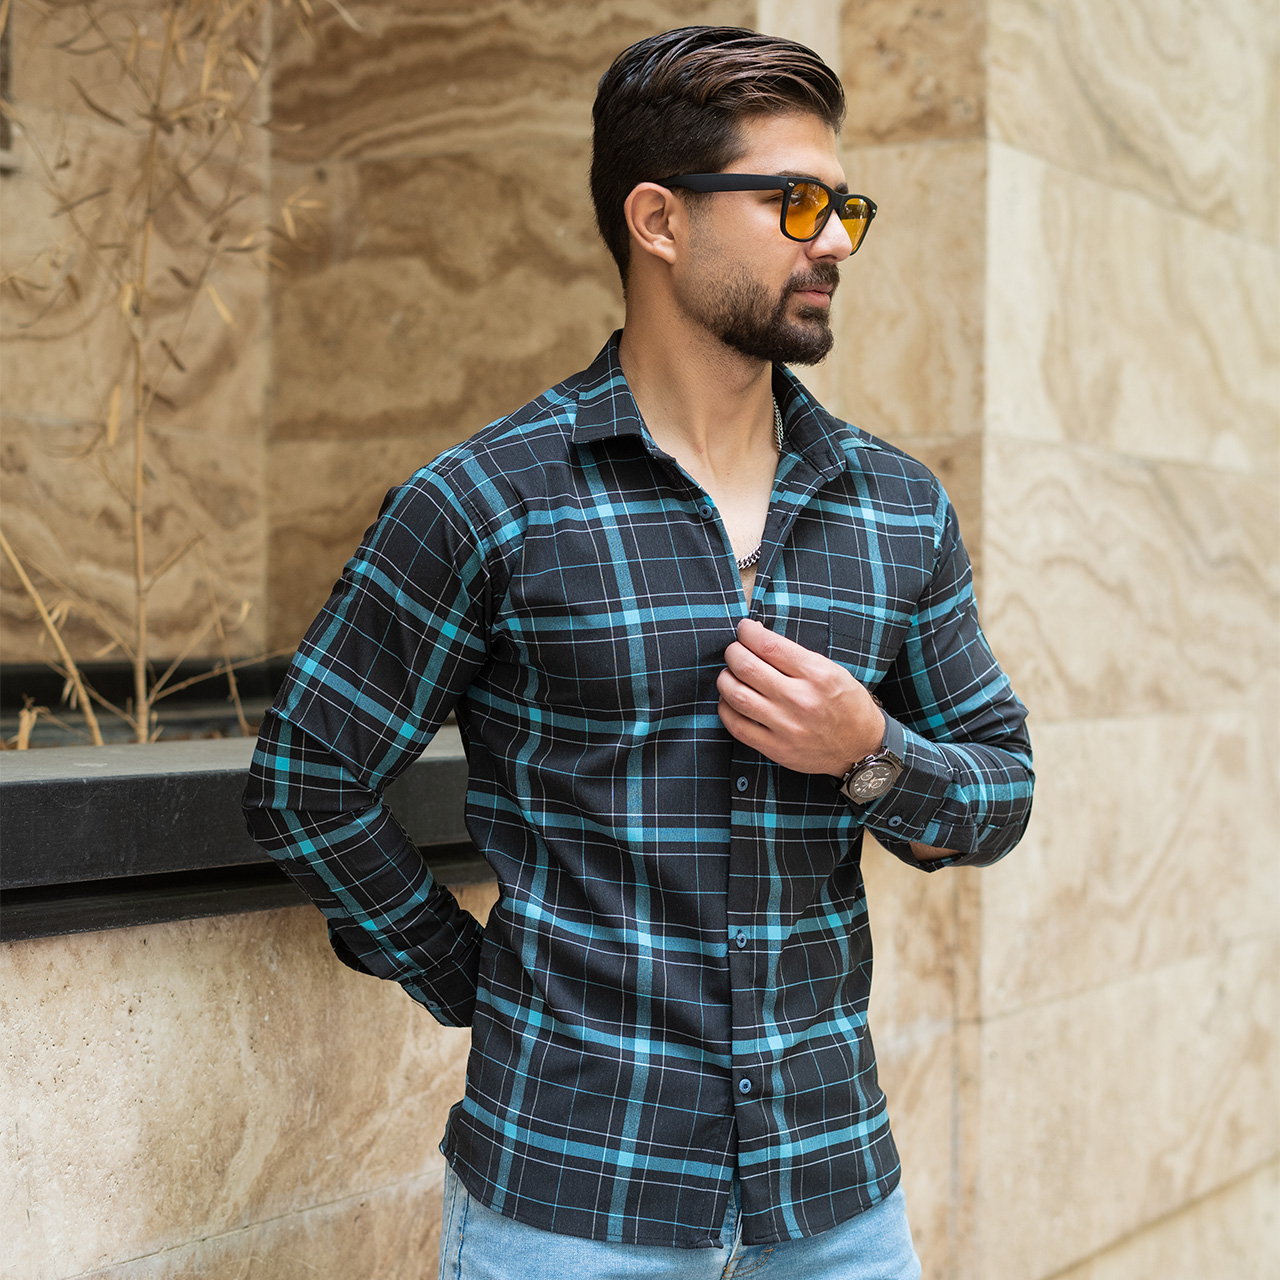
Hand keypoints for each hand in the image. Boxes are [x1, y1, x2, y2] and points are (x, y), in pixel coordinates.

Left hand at [716, 618, 883, 775]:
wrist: (860, 747)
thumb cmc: (846, 703)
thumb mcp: (832, 670)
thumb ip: (796, 656)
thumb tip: (758, 637)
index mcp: (817, 674)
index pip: (768, 645)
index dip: (748, 632)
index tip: (745, 629)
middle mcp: (800, 699)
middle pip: (746, 667)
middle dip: (733, 652)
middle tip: (735, 651)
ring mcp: (786, 726)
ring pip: (736, 695)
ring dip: (725, 679)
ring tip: (730, 674)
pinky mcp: (776, 748)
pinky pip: (736, 726)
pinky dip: (726, 708)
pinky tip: (731, 700)